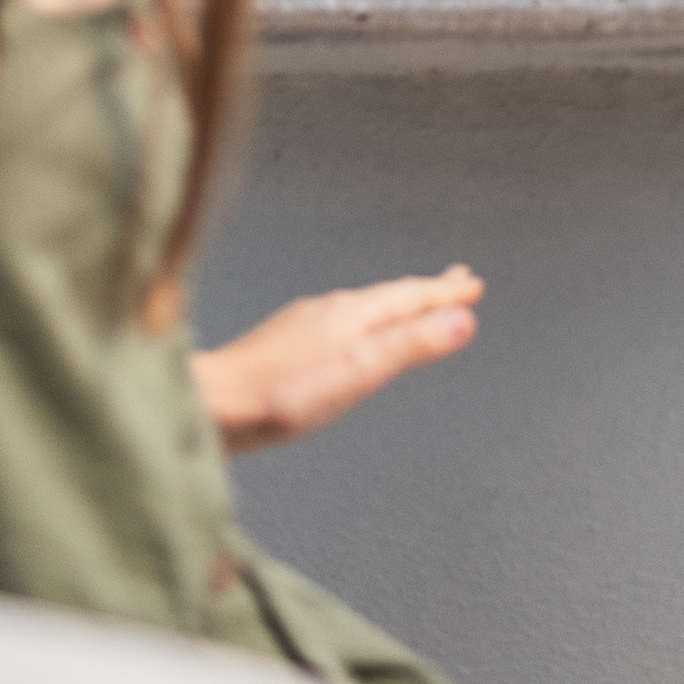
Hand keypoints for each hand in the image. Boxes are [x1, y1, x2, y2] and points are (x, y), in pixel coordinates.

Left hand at [191, 267, 483, 452]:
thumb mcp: (357, 373)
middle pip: (390, 296)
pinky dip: (362, 319)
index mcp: (352, 314)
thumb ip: (409, 346)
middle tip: (457, 281)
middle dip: (426, 290)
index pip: (410, 296)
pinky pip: (338, 320)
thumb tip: (461, 320)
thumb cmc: (278, 396)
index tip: (473, 287)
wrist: (210, 403)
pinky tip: (348, 333)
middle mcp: (330, 310)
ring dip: (395, 304)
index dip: (444, 294)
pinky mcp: (284, 344)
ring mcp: (304, 324)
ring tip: (410, 305)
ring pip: (363, 306)